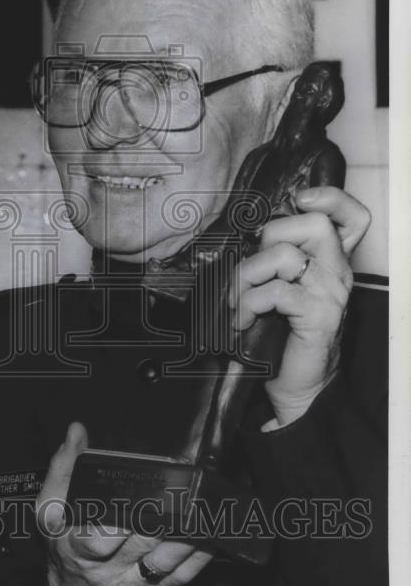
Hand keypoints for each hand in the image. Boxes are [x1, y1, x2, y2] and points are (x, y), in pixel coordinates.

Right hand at [37, 422, 211, 585]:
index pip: (96, 541)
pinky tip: (210, 535)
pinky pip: (184, 575)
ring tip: (201, 510)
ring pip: (167, 559)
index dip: (116, 527)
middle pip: (140, 542)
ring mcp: (136, 582)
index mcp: (78, 548)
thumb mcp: (49, 513)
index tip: (133, 505)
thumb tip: (76, 432)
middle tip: (181, 493)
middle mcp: (108, 569)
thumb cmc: (65, 554)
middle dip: (162, 519)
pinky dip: (200, 555)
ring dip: (187, 535)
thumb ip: (62, 469)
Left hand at [229, 185, 370, 425]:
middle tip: (253, 269)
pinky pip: (274, 292)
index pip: (350, 217)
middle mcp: (337, 274)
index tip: (300, 199)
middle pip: (313, 224)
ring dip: (246, 275)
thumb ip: (275, 263)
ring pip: (283, 254)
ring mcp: (330, 295)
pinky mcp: (318, 317)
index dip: (330, 198)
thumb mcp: (281, 292)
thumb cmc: (284, 338)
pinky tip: (241, 320)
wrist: (300, 388)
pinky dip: (247, 303)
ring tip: (235, 301)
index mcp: (331, 263)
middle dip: (269, 236)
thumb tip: (247, 240)